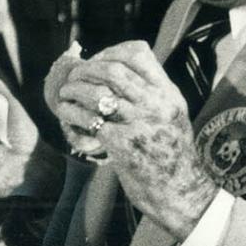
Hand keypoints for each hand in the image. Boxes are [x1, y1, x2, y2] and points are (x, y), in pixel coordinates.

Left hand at [53, 41, 218, 237]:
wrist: (180, 192)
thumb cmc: (171, 155)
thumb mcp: (171, 116)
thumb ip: (152, 95)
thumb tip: (115, 74)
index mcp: (168, 94)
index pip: (139, 54)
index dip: (110, 53)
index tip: (95, 61)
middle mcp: (156, 104)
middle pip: (114, 71)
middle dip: (86, 70)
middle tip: (73, 76)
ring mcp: (140, 124)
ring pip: (98, 94)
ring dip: (73, 91)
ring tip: (64, 94)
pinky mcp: (123, 145)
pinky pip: (89, 121)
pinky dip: (72, 115)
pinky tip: (67, 116)